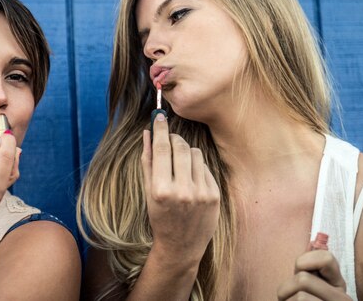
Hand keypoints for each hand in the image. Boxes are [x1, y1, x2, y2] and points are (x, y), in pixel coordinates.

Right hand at [141, 113, 219, 264]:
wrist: (181, 246)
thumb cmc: (160, 217)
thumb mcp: (148, 192)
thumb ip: (147, 161)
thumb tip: (147, 133)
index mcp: (161, 190)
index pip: (162, 149)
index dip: (161, 129)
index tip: (159, 116)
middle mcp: (182, 190)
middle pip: (180, 147)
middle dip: (174, 138)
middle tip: (169, 138)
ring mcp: (201, 193)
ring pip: (195, 153)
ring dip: (186, 152)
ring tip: (180, 164)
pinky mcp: (214, 195)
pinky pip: (205, 167)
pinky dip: (197, 167)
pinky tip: (190, 179)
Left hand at [277, 249, 351, 299]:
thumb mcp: (310, 286)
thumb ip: (310, 270)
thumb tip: (312, 243)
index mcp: (339, 285)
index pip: (326, 258)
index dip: (304, 262)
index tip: (298, 271)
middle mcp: (343, 299)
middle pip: (303, 279)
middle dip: (286, 288)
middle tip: (286, 298)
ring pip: (300, 298)